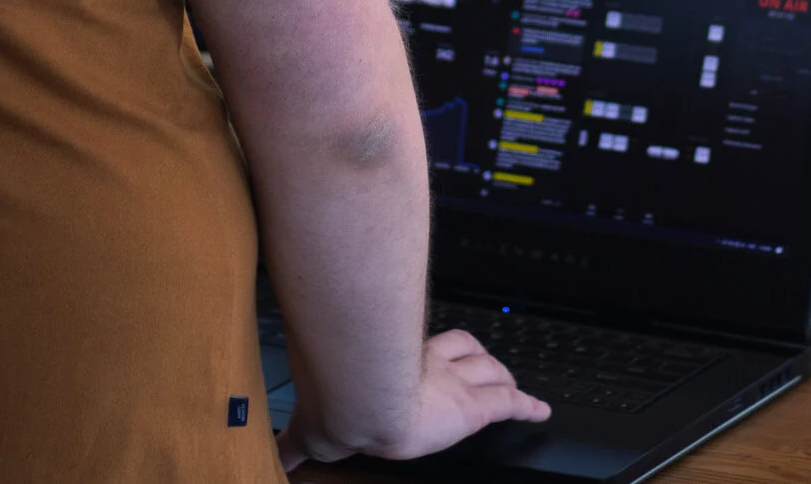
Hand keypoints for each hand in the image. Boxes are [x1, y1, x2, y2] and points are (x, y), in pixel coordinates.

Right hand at [279, 330, 550, 469]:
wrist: (360, 401)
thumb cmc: (338, 406)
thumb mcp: (309, 432)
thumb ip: (291, 446)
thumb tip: (269, 458)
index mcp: (394, 367)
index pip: (425, 351)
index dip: (438, 354)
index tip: (441, 357)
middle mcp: (428, 367)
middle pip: (464, 352)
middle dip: (475, 360)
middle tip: (485, 370)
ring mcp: (453, 384)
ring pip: (489, 372)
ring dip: (502, 378)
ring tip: (512, 386)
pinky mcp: (472, 407)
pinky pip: (509, 403)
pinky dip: (528, 406)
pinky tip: (541, 412)